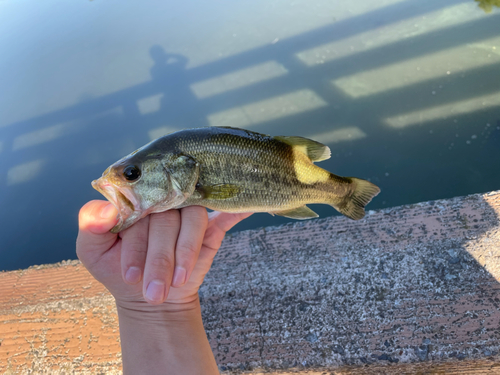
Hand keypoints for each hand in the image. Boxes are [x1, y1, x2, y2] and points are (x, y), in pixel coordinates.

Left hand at [76, 200, 250, 307]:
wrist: (148, 296)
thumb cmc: (118, 268)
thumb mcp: (93, 250)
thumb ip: (90, 225)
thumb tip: (106, 208)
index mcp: (136, 200)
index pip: (138, 209)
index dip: (136, 243)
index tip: (130, 275)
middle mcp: (163, 200)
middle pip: (165, 218)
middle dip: (159, 259)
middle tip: (153, 291)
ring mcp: (187, 213)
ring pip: (191, 221)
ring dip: (184, 254)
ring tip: (175, 282)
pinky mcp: (210, 227)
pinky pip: (225, 215)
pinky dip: (234, 212)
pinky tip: (245, 208)